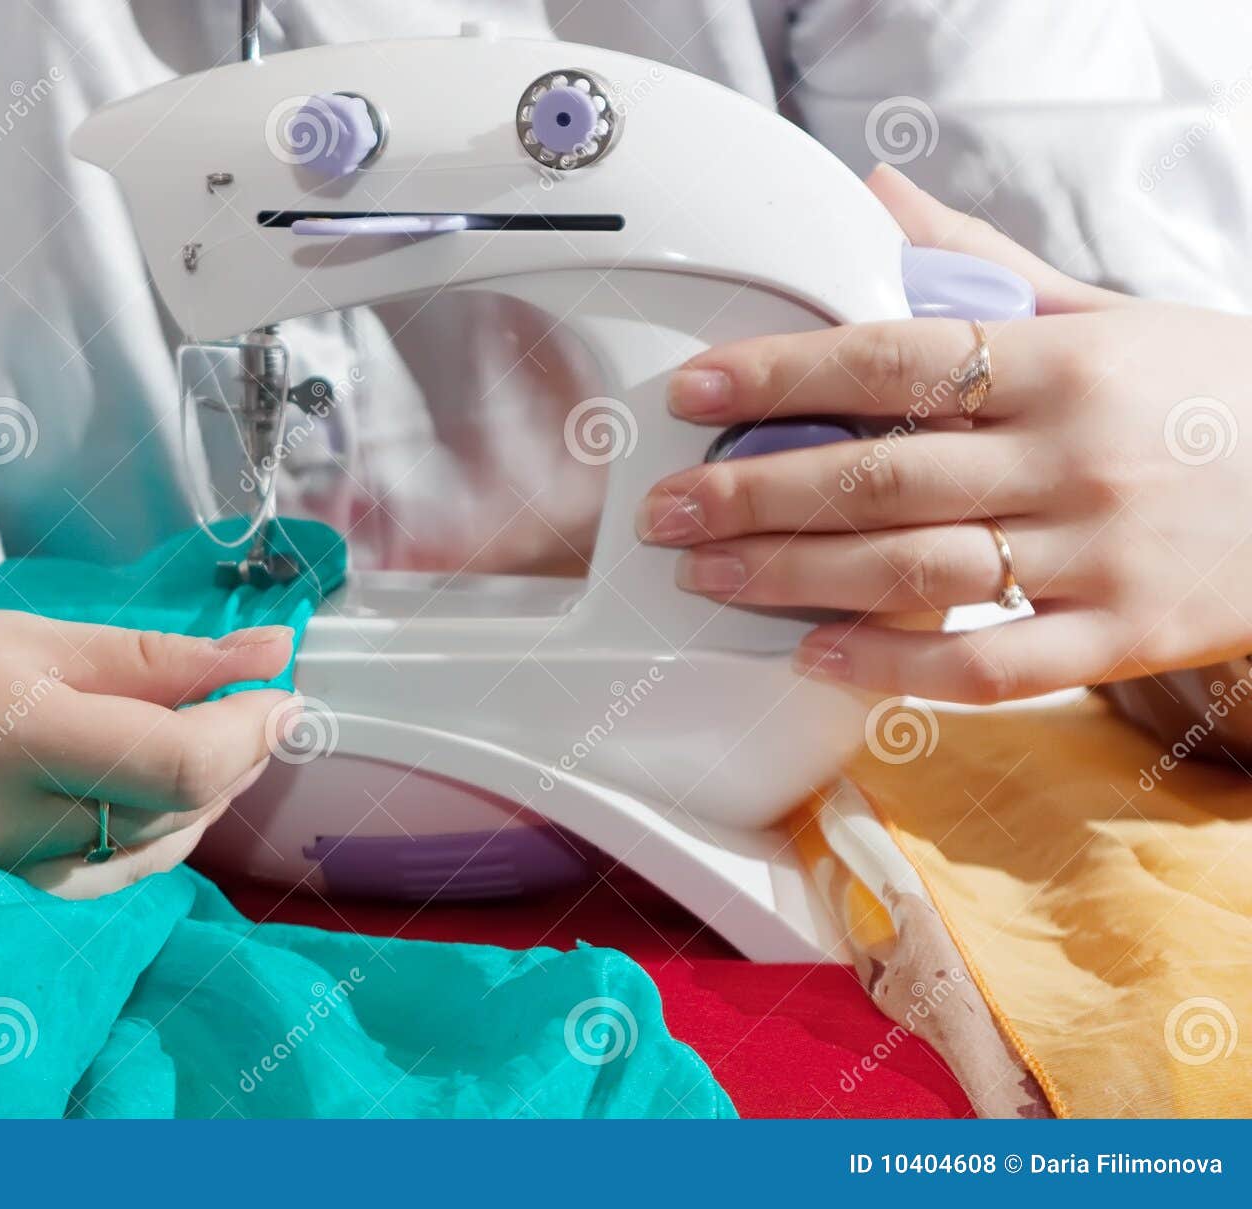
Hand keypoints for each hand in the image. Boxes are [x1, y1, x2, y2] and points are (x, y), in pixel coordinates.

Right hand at [0, 599, 292, 894]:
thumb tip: (267, 654)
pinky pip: (95, 884)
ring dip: (201, 800)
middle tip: (258, 704)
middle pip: (170, 814)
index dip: (250, 734)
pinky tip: (151, 793)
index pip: (171, 761)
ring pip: (143, 857)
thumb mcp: (18, 634)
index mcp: (2, 725)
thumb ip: (152, 658)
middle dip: (239, 759)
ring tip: (210, 737)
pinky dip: (145, 837)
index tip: (286, 695)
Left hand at [638, 164, 1251, 702]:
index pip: (889, 358)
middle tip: (662, 511)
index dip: (780, 374)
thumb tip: (875, 202)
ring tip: (709, 579)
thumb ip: (981, 267)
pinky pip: (992, 664)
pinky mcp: (1122, 635)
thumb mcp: (1105, 313)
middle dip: (753, 494)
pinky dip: (898, 666)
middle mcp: (1071, 453)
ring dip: (797, 578)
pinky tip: (815, 656)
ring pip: (917, 571)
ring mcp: (1098, 551)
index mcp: (1060, 362)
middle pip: (880, 474)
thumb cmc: (1210, 392)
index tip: (692, 394)